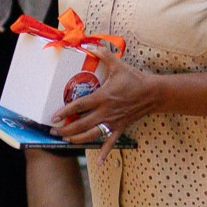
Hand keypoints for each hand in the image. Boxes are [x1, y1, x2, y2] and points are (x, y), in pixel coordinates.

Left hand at [50, 43, 156, 164]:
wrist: (153, 93)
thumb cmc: (134, 79)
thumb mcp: (118, 65)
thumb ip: (103, 55)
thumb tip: (89, 45)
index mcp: (103, 97)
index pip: (79, 106)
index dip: (64, 112)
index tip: (53, 117)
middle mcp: (105, 112)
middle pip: (81, 125)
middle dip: (65, 130)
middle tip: (54, 131)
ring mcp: (113, 122)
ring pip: (91, 135)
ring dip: (77, 140)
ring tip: (66, 140)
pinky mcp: (120, 128)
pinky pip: (111, 142)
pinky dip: (106, 152)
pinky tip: (100, 162)